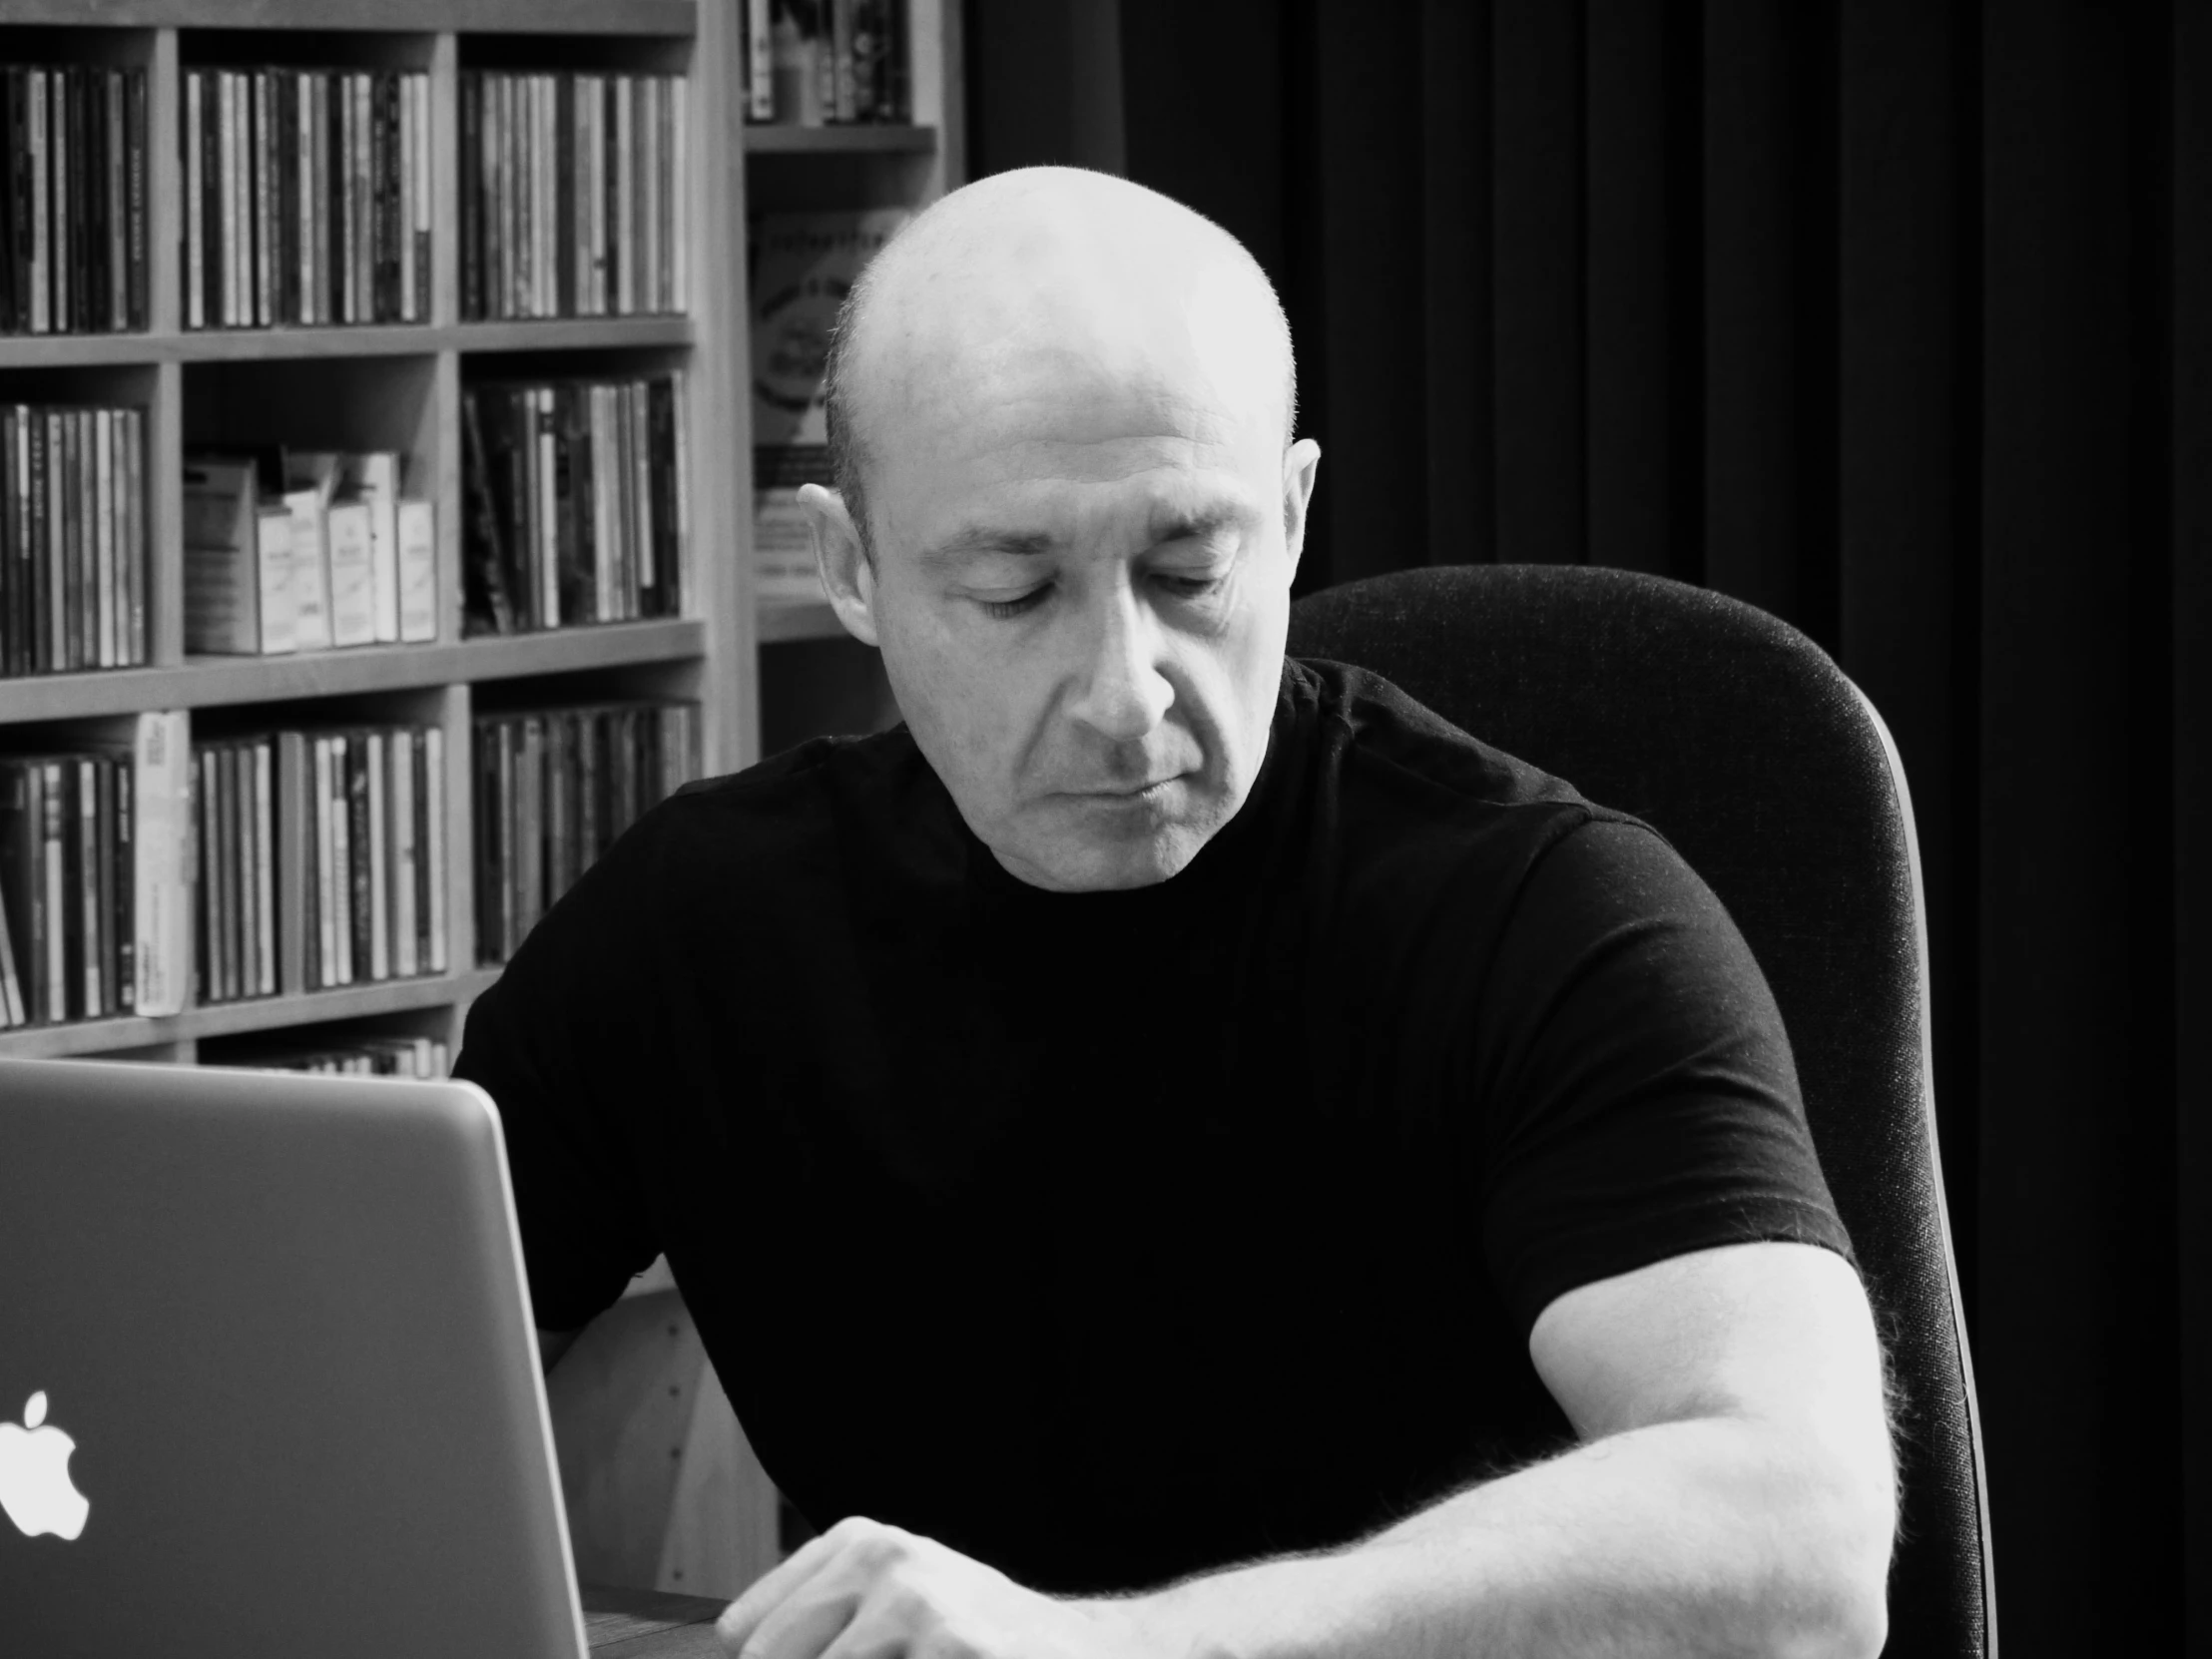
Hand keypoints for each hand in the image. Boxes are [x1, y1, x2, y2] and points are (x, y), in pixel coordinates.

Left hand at [715, 1516, 1142, 1658]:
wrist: (1077, 1652)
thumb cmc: (971, 1641)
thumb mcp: (890, 1609)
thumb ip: (811, 1628)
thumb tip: (734, 1647)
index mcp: (857, 1545)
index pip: (742, 1635)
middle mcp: (882, 1561)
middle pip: (770, 1658)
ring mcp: (917, 1605)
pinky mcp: (951, 1645)